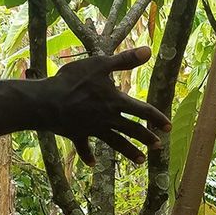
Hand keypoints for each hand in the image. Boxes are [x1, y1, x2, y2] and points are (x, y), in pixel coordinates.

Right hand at [44, 46, 170, 163]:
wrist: (47, 101)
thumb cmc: (73, 81)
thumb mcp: (100, 64)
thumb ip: (125, 60)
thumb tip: (148, 50)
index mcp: (115, 102)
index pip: (142, 110)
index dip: (157, 118)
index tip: (168, 126)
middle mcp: (107, 118)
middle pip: (132, 129)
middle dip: (146, 137)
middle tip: (158, 146)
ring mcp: (92, 128)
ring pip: (114, 142)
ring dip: (128, 151)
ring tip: (141, 160)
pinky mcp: (77, 134)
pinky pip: (84, 147)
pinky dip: (88, 154)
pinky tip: (92, 163)